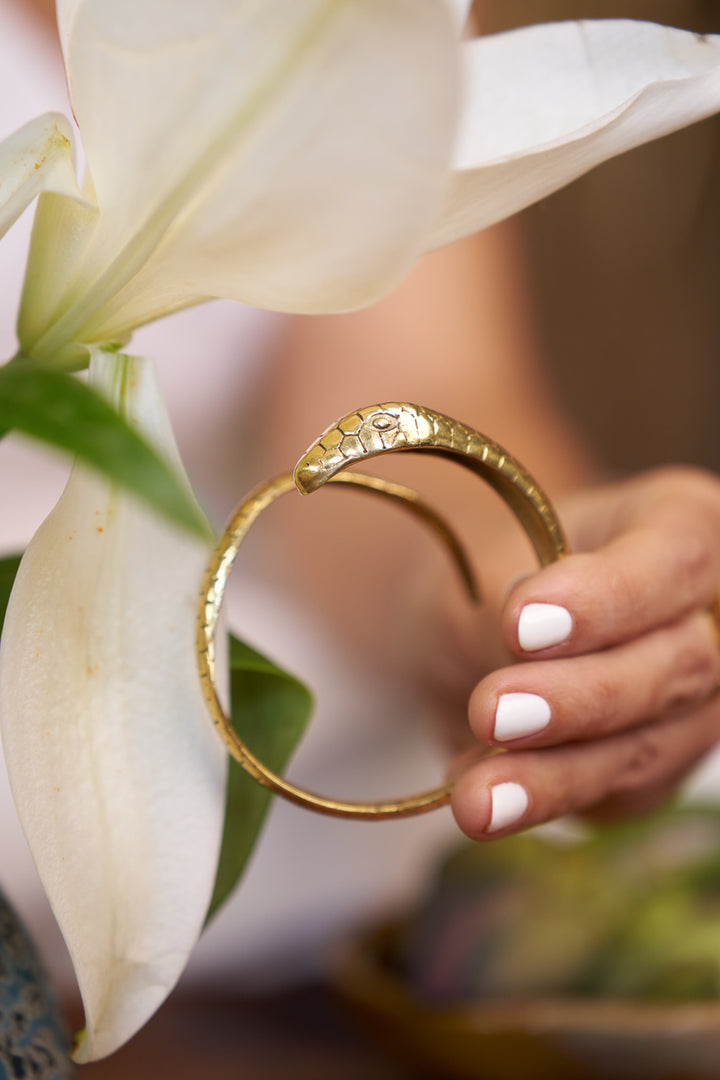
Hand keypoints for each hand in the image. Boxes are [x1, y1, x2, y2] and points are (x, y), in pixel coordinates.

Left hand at [449, 466, 719, 838]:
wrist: (476, 631)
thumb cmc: (495, 574)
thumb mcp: (489, 566)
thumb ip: (512, 600)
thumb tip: (525, 639)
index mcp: (685, 526)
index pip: (677, 558)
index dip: (608, 596)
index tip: (521, 625)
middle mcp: (711, 618)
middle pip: (679, 664)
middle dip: (580, 697)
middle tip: (492, 711)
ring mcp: (696, 703)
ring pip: (648, 746)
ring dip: (556, 774)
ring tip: (476, 796)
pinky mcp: (660, 769)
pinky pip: (610, 792)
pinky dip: (540, 799)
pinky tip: (482, 801)